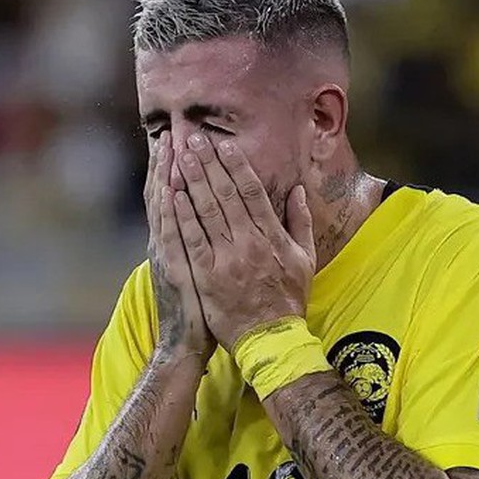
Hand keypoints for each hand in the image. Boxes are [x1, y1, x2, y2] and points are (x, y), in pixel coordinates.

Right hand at [144, 133, 215, 362]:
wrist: (186, 345)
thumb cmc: (202, 309)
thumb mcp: (201, 270)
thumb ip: (204, 242)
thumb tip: (213, 219)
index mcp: (179, 241)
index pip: (177, 196)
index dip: (178, 168)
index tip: (182, 139)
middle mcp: (168, 243)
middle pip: (168, 194)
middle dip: (171, 162)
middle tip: (173, 130)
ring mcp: (168, 256)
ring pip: (165, 208)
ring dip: (166, 176)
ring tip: (169, 146)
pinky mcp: (175, 270)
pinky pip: (172, 235)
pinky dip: (169, 211)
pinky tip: (170, 188)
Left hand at [171, 133, 316, 351]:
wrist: (270, 340)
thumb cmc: (288, 300)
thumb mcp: (305, 260)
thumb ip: (300, 222)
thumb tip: (298, 190)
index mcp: (272, 236)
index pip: (252, 192)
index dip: (237, 166)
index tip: (224, 145)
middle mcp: (249, 243)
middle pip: (225, 194)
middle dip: (208, 164)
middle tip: (193, 139)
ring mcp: (226, 259)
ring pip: (207, 211)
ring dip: (192, 180)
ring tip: (179, 155)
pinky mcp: (207, 276)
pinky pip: (193, 239)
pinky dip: (183, 215)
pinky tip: (173, 193)